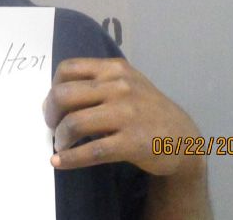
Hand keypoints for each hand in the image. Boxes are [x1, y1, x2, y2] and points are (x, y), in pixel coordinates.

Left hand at [43, 58, 203, 176]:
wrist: (182, 138)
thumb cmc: (146, 109)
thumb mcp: (126, 83)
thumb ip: (96, 83)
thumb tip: (54, 98)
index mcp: (114, 69)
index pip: (68, 68)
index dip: (52, 87)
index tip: (53, 104)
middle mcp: (119, 86)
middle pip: (64, 95)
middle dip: (50, 113)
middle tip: (52, 126)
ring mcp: (126, 114)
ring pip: (74, 123)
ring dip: (60, 137)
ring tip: (61, 145)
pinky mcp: (132, 142)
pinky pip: (91, 151)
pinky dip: (69, 158)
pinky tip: (59, 162)